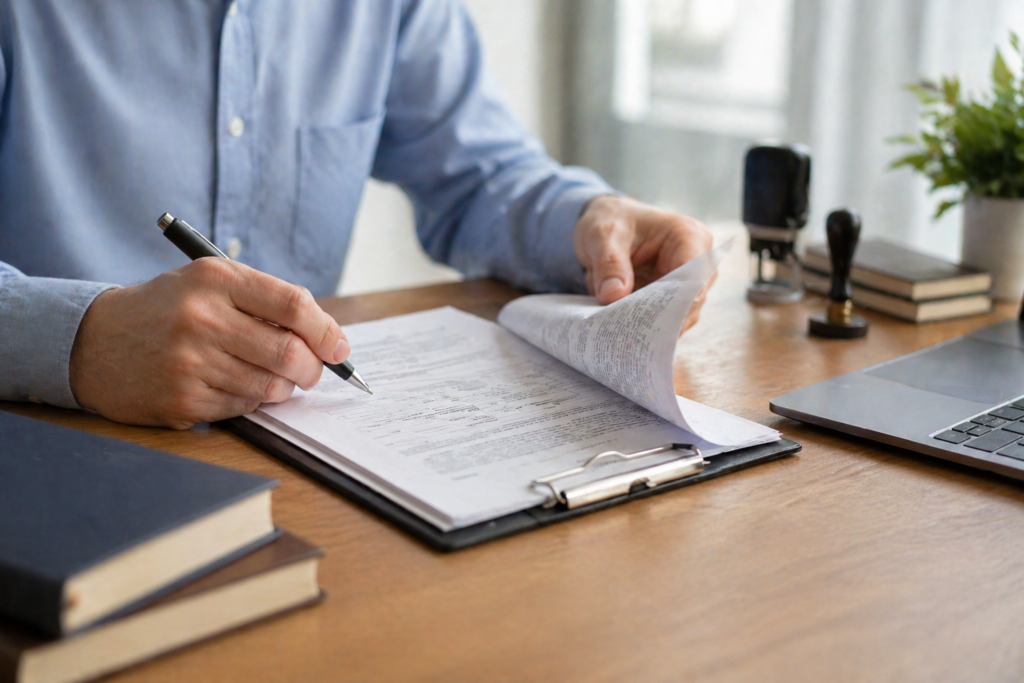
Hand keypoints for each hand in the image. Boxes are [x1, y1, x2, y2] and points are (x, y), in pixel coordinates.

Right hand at [69, 259, 349, 429]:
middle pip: (289, 353)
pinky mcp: (181, 399)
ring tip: (266, 375)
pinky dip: (250, 401)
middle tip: (311, 372)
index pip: (293, 305)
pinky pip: (243, 407)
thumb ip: (266, 301)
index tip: (339, 348)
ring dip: (281, 387)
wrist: (94, 342)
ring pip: (270, 386)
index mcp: (215, 279)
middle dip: (312, 369)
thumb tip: (328, 338)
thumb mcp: (210, 284)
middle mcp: (202, 318)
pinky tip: (230, 385)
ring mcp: (189, 361)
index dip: (327, 331)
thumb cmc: (168, 310)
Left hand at [573, 195, 714, 331]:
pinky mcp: (673, 301)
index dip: (676, 302)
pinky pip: (666, 322)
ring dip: (653, 328)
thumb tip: (613, 296)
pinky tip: (627, 336)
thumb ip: (609, 264)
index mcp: (689, 237)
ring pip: (680, 317)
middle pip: (690, 302)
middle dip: (661, 320)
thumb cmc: (612, 221)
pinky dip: (647, 329)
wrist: (607, 225)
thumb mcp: (602, 236)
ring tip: (625, 338)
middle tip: (631, 334)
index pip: (695, 276)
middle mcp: (697, 263)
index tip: (650, 320)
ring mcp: (687, 285)